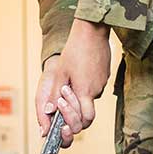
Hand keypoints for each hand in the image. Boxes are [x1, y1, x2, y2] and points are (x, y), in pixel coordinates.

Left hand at [37, 19, 110, 145]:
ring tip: (66, 84)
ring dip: (78, 97)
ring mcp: (101, 83)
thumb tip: (49, 111)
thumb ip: (54, 94)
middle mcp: (96, 91)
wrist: (92, 31)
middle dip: (75, 114)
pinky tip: (77, 74)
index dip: (74, 122)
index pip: (84, 119)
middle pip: (87, 113)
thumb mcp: (60, 73)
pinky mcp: (103, 76)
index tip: (62, 117)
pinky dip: (84, 87)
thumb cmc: (75, 50)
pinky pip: (94, 88)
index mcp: (85, 92)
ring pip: (89, 99)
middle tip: (62, 105)